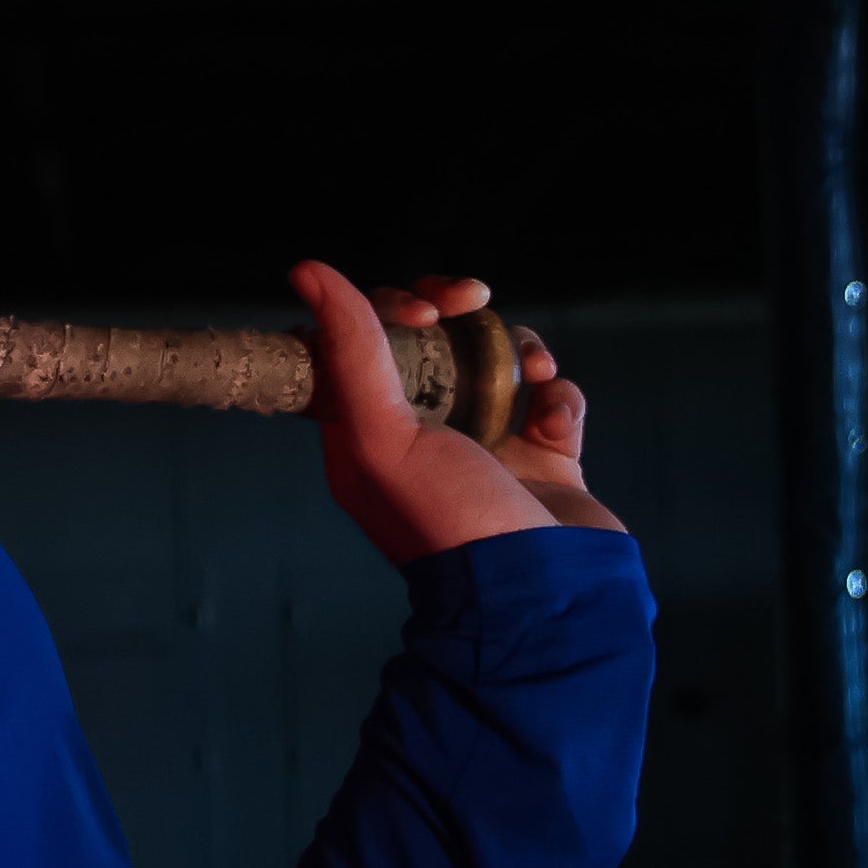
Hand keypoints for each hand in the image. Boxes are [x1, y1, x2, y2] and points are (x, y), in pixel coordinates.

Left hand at [291, 261, 624, 568]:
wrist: (543, 597)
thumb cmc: (449, 522)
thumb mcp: (383, 435)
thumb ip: (352, 351)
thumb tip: (308, 271)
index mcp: (366, 435)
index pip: (356, 344)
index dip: (383, 307)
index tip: (420, 308)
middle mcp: (421, 436)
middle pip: (427, 340)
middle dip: (452, 307)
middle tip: (472, 299)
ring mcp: (486, 446)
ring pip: (494, 359)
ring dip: (517, 346)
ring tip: (535, 368)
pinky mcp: (544, 459)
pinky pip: (551, 401)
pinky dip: (559, 397)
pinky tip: (555, 417)